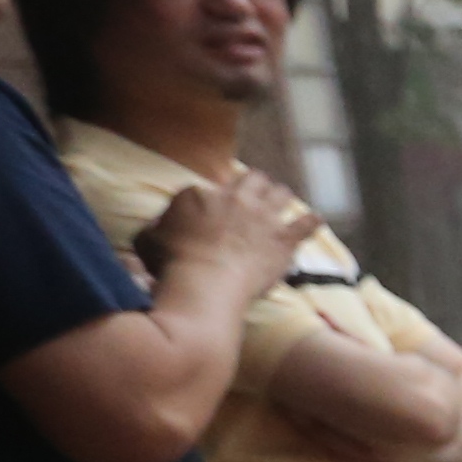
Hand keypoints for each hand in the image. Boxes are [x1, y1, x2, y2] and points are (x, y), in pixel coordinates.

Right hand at [135, 166, 317, 299]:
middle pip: (252, 179)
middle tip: (256, 194)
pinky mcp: (283, 238)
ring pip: (282, 193)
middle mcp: (235, 198)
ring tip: (283, 203)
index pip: (209, 188)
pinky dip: (311, 222)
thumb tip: (155, 227)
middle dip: (255, 185)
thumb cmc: (171, 264)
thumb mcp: (146, 241)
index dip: (213, 199)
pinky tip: (314, 222)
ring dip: (282, 197)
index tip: (214, 210)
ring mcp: (263, 216)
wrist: (205, 283)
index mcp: (198, 193)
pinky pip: (307, 224)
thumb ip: (153, 229)